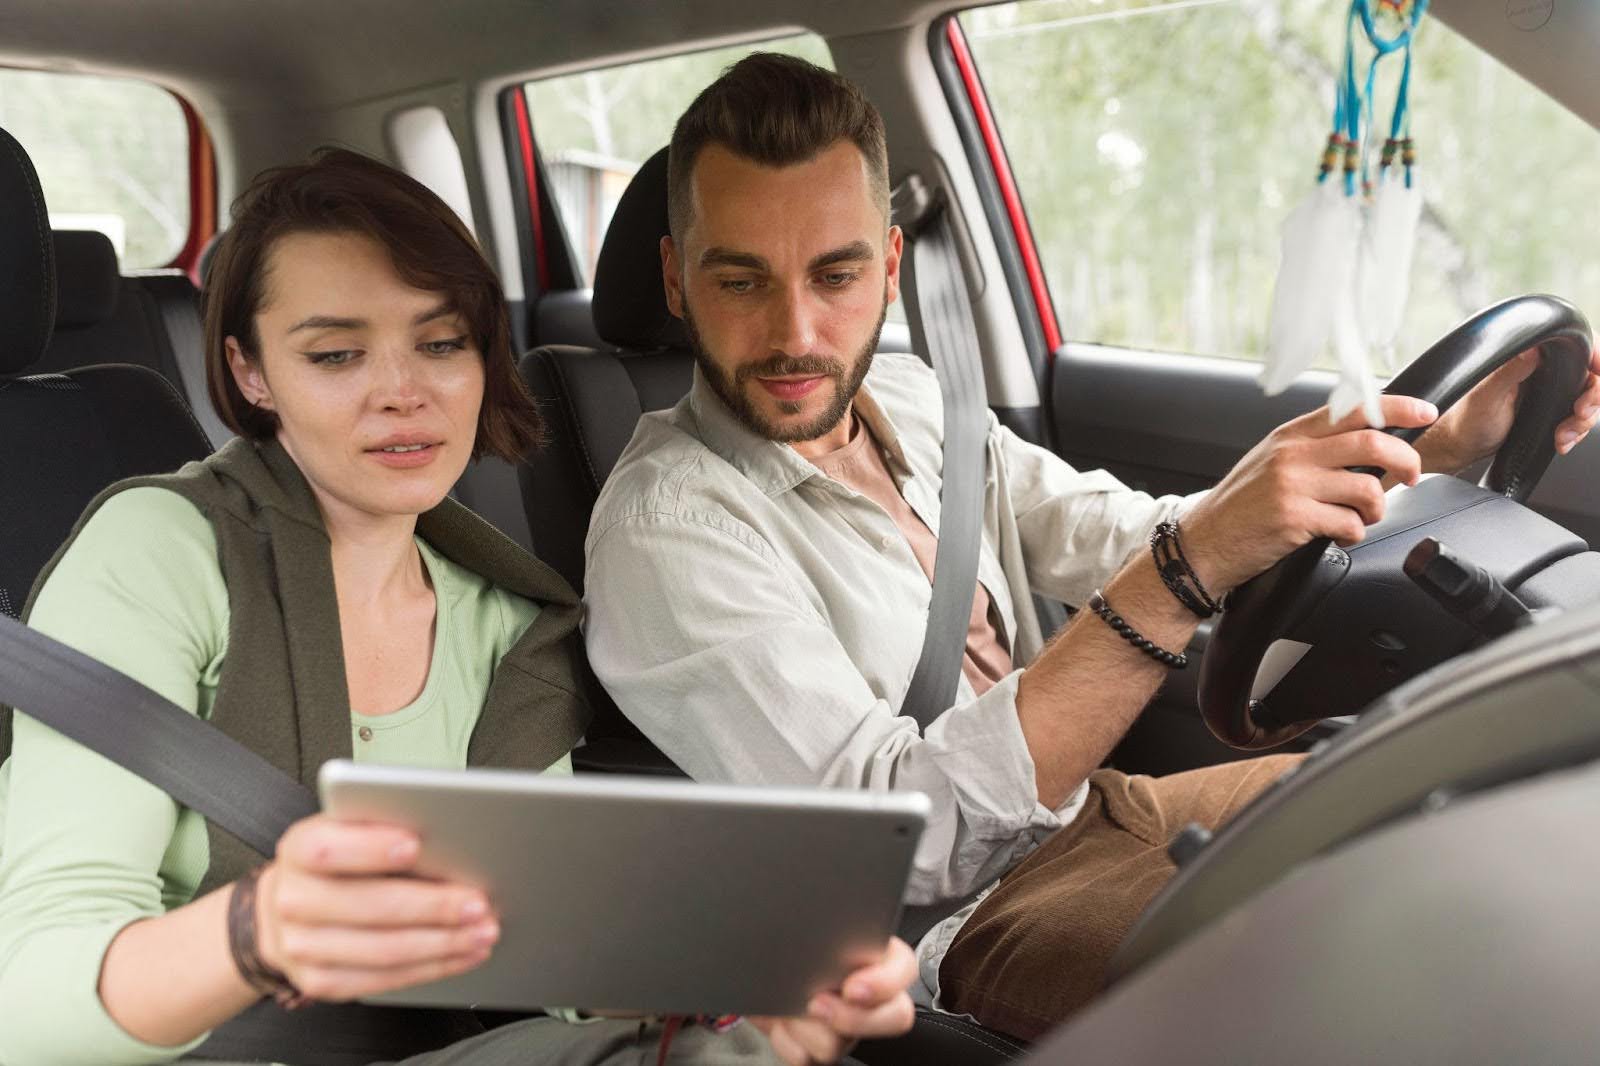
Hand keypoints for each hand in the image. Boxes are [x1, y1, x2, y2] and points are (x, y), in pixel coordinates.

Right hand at [252, 814, 498, 1001]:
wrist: (287, 908)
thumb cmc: (337, 860)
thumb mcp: (347, 830)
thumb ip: (382, 829)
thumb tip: (445, 837)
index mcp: (299, 849)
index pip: (328, 848)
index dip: (371, 848)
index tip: (416, 844)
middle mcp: (293, 899)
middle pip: (369, 905)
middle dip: (432, 906)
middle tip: (478, 903)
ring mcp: (301, 946)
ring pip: (383, 950)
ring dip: (443, 943)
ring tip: (482, 932)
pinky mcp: (320, 981)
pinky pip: (383, 979)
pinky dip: (431, 967)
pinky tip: (462, 954)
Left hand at [753, 937, 916, 1064]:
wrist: (762, 965)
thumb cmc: (791, 939)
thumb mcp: (812, 924)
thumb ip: (829, 929)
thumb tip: (822, 934)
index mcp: (877, 956)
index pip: (904, 968)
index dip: (884, 983)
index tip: (853, 987)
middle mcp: (870, 996)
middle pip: (894, 1018)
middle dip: (854, 1018)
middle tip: (818, 1004)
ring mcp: (848, 1026)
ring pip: (842, 1044)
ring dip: (807, 1028)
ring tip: (788, 1006)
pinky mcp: (820, 1047)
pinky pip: (808, 1058)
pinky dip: (788, 1041)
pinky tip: (779, 1021)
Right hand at [1182, 395, 1438, 596]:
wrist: (1202, 543)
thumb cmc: (1239, 507)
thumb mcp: (1271, 462)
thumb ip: (1313, 448)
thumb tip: (1368, 446)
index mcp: (1291, 436)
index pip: (1354, 408)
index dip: (1398, 407)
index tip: (1425, 412)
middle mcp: (1292, 455)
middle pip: (1372, 442)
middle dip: (1405, 460)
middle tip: (1409, 476)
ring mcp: (1292, 486)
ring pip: (1367, 488)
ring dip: (1376, 508)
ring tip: (1361, 517)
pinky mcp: (1293, 519)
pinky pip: (1350, 524)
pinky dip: (1354, 534)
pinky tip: (1339, 536)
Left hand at [1420, 346, 1599, 472]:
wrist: (1460, 446)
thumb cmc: (1464, 420)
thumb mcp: (1486, 395)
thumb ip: (1509, 371)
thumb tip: (1534, 349)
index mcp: (1528, 357)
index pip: (1575, 346)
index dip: (1595, 356)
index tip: (1599, 370)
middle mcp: (1542, 370)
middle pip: (1590, 374)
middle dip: (1593, 396)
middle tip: (1579, 413)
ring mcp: (1548, 392)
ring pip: (1586, 398)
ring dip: (1583, 419)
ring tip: (1563, 435)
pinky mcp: (1549, 412)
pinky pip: (1577, 418)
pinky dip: (1576, 432)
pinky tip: (1561, 441)